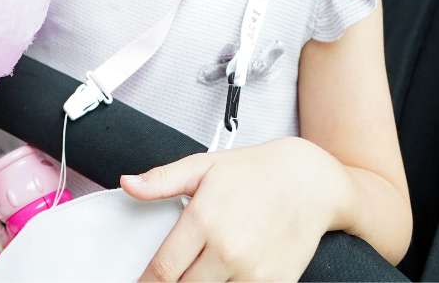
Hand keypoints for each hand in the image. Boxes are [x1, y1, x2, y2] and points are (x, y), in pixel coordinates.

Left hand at [120, 137, 348, 280]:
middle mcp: (228, 252)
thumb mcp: (202, 167)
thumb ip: (161, 180)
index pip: (163, 270)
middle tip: (171, 275)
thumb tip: (128, 184)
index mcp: (204, 222)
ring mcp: (254, 272)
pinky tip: (224, 274)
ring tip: (202, 269)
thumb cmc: (254, 172)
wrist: (310, 182)